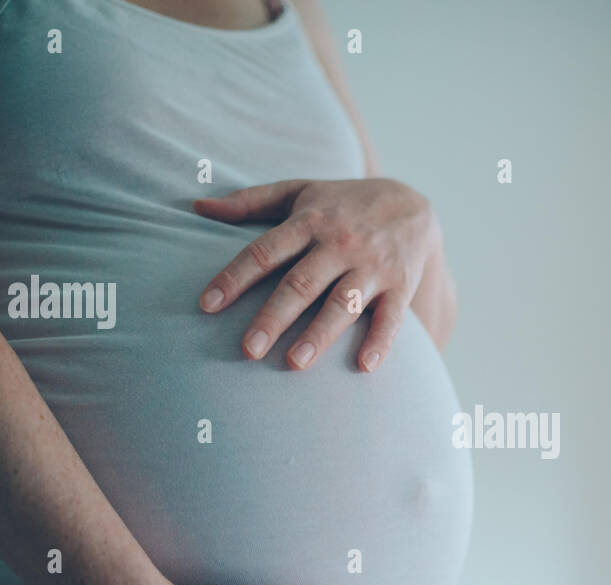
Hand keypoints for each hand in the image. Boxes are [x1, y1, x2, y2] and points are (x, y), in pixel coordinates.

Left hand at [194, 177, 443, 371]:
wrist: (413, 205)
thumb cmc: (342, 203)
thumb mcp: (298, 191)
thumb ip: (249, 201)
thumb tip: (197, 208)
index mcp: (309, 221)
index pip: (265, 251)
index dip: (235, 277)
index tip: (207, 305)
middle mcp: (340, 243)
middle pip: (301, 283)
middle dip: (274, 317)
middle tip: (248, 350)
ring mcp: (372, 266)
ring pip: (342, 303)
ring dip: (319, 334)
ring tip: (295, 363)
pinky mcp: (400, 286)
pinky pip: (391, 317)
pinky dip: (380, 342)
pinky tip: (363, 367)